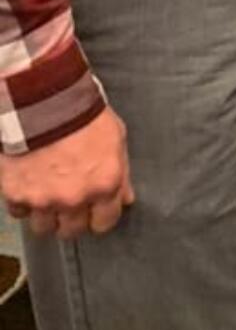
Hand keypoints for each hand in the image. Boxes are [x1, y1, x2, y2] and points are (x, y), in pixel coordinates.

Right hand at [0, 107, 133, 239]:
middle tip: (70, 201)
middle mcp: (74, 198)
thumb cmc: (82, 113)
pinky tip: (30, 185)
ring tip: (48, 194)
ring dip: (47, 214)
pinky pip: (19, 212)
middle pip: (72, 231)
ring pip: (44, 227)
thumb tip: (126, 197)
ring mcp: (43, 199)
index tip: (96, 210)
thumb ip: (122, 172)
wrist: (43, 99)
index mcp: (104, 185)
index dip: (100, 216)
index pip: (105, 223)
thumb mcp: (115, 137)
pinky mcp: (16, 194)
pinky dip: (23, 203)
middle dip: (73, 218)